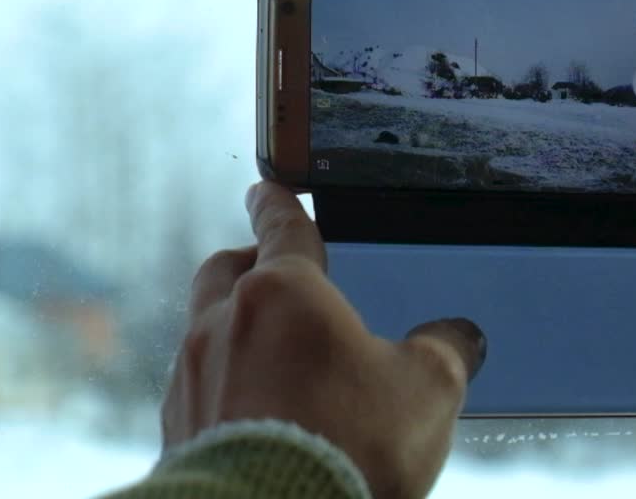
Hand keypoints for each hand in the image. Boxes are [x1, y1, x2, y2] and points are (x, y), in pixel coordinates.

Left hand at [162, 181, 485, 498]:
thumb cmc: (350, 444)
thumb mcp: (427, 390)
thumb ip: (445, 350)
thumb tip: (461, 337)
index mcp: (283, 293)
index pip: (280, 227)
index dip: (278, 205)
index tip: (268, 192)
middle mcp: (223, 324)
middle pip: (225, 271)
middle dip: (249, 265)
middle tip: (275, 276)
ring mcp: (191, 378)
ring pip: (206, 331)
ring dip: (236, 331)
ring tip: (276, 361)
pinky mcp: (174, 432)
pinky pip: (198, 390)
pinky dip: (225, 388)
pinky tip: (257, 416)